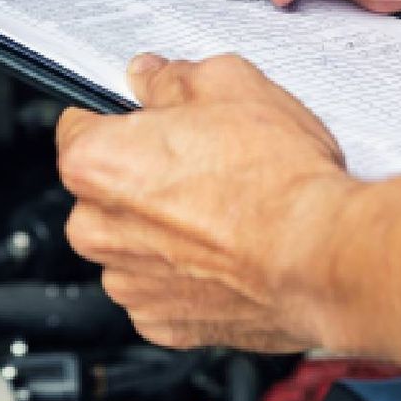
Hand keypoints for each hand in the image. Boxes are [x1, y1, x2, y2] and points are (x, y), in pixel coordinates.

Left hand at [55, 53, 352, 352]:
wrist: (322, 258)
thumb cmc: (278, 180)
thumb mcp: (229, 85)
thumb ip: (173, 78)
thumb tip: (152, 76)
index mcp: (95, 163)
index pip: (78, 128)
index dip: (120, 120)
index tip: (147, 123)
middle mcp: (96, 228)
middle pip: (103, 192)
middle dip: (142, 179)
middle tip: (202, 167)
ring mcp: (128, 282)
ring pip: (131, 245)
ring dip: (164, 232)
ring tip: (224, 214)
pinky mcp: (161, 324)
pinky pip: (161, 290)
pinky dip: (187, 276)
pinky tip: (229, 254)